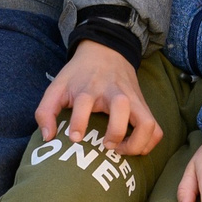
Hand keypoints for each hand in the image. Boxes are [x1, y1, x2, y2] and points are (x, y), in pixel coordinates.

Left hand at [34, 42, 161, 155]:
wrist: (107, 51)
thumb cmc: (79, 75)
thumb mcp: (57, 87)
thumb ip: (45, 111)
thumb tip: (48, 137)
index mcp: (89, 88)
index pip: (84, 102)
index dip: (79, 122)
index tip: (74, 138)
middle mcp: (114, 93)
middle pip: (122, 107)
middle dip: (115, 132)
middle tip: (105, 145)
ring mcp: (133, 100)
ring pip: (147, 122)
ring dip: (138, 142)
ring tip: (122, 150)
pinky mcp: (144, 106)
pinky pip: (156, 128)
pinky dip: (149, 142)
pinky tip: (134, 147)